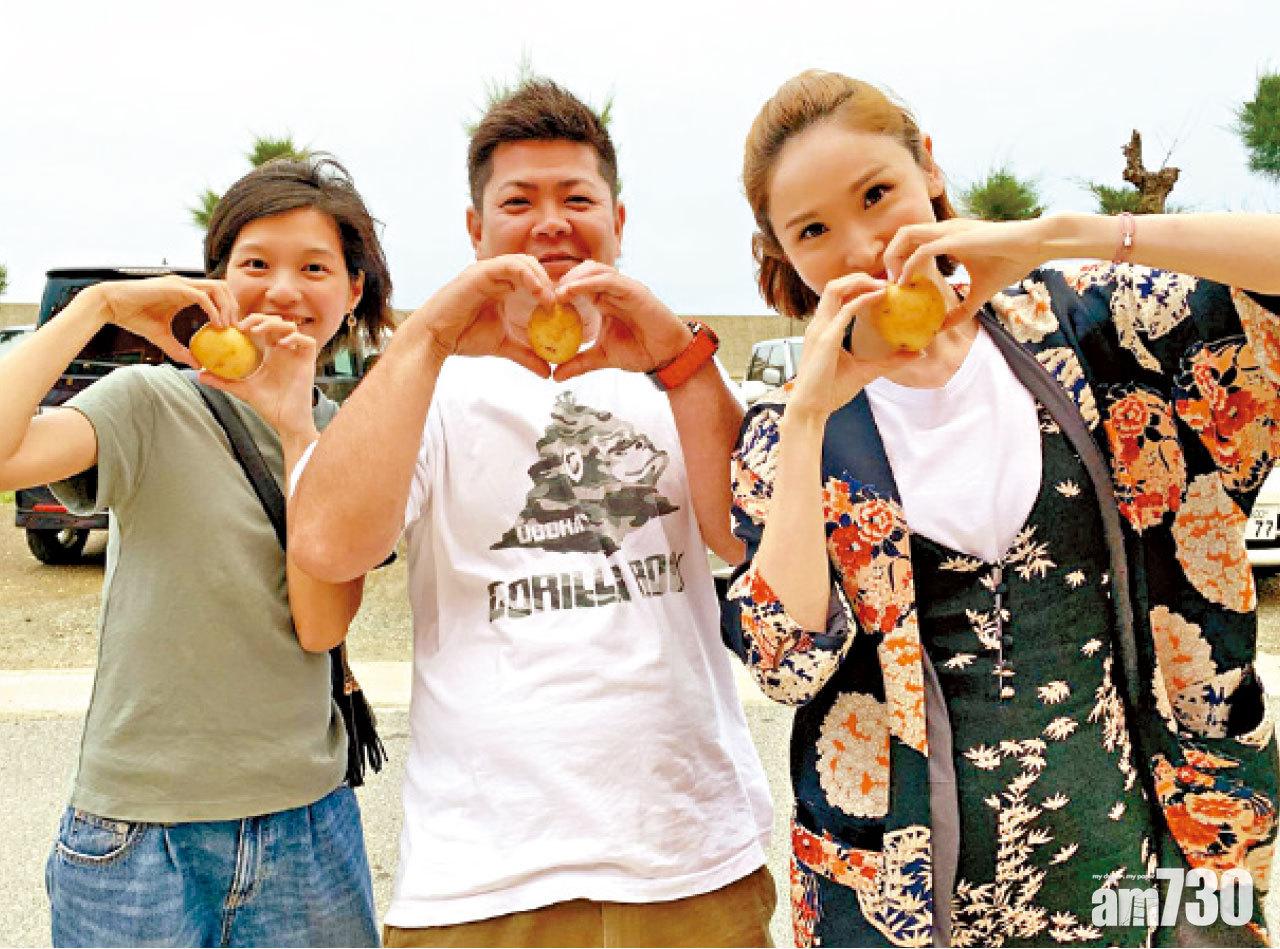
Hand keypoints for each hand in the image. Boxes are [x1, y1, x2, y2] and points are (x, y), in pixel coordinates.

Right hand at [93, 275, 237, 365]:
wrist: (110, 305)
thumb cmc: (133, 317)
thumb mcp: (161, 337)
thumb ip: (179, 350)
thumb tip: (197, 365)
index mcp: (186, 292)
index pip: (217, 294)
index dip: (229, 309)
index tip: (233, 329)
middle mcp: (186, 285)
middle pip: (223, 288)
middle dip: (233, 307)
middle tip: (236, 328)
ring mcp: (180, 283)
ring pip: (216, 288)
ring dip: (227, 307)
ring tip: (228, 327)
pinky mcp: (173, 287)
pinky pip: (201, 296)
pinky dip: (213, 309)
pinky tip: (217, 325)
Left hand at [197, 314, 317, 438]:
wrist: (286, 421)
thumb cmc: (267, 406)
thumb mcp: (242, 389)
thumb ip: (223, 381)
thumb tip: (199, 375)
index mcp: (271, 353)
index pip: (263, 328)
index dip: (250, 322)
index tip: (234, 327)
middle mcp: (284, 351)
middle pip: (276, 322)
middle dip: (260, 319)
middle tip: (243, 326)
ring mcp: (297, 355)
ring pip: (291, 326)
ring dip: (275, 324)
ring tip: (259, 332)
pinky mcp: (308, 362)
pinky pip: (308, 341)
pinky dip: (295, 337)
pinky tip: (281, 345)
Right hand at [413, 255, 555, 376]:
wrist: (435, 339)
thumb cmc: (463, 337)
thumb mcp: (504, 346)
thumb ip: (526, 355)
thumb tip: (548, 373)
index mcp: (503, 287)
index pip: (535, 280)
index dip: (552, 291)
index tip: (563, 311)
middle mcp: (497, 276)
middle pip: (533, 267)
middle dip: (550, 284)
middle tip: (560, 305)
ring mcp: (488, 272)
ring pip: (524, 262)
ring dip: (542, 279)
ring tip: (550, 301)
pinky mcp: (481, 272)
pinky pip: (510, 265)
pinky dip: (527, 275)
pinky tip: (538, 293)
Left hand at [550, 262, 692, 381]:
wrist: (667, 356)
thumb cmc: (641, 351)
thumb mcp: (602, 357)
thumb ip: (579, 362)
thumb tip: (556, 376)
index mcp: (605, 300)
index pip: (579, 285)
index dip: (560, 290)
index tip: (542, 303)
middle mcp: (614, 290)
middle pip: (583, 272)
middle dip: (563, 280)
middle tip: (546, 295)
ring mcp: (624, 288)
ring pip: (594, 270)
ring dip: (573, 278)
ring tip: (557, 293)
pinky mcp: (634, 290)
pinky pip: (608, 279)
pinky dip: (588, 282)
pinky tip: (572, 291)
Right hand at [788, 274, 923, 419]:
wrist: (811, 409)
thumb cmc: (831, 391)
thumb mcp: (866, 371)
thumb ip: (890, 361)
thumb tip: (918, 353)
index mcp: (824, 329)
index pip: (837, 297)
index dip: (857, 286)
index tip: (882, 288)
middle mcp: (819, 324)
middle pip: (835, 285)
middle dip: (859, 277)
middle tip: (885, 281)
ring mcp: (820, 329)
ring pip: (835, 289)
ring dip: (860, 282)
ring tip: (882, 285)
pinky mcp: (826, 339)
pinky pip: (845, 310)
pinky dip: (863, 299)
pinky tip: (880, 298)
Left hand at [885, 218, 1049, 325]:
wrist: (1034, 246)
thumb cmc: (1011, 262)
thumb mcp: (981, 292)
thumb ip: (961, 310)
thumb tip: (942, 328)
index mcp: (948, 237)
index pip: (912, 241)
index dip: (898, 260)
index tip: (896, 285)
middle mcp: (944, 230)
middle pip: (902, 235)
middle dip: (889, 258)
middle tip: (889, 284)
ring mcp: (948, 232)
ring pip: (905, 235)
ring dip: (893, 258)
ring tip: (894, 282)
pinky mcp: (955, 239)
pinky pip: (923, 250)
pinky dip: (909, 266)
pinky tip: (905, 283)